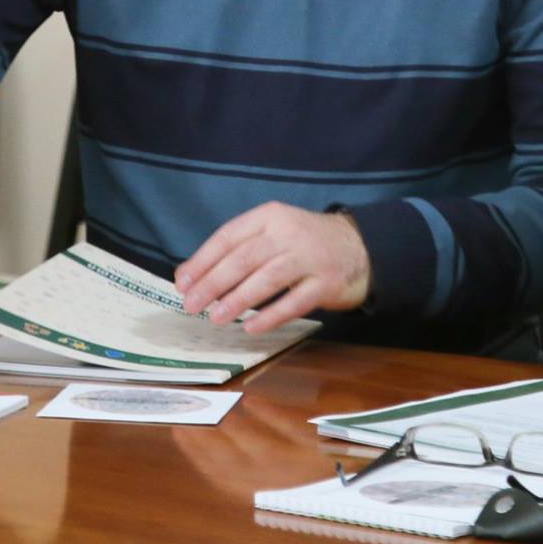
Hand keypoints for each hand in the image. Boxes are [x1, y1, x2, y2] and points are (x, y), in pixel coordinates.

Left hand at [173, 203, 370, 333]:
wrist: (360, 247)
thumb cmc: (304, 243)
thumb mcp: (273, 233)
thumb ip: (237, 250)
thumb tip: (191, 275)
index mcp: (270, 216)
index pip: (229, 236)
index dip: (203, 260)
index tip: (183, 283)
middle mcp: (289, 232)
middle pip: (245, 257)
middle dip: (214, 282)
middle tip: (192, 304)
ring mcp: (311, 257)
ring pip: (268, 278)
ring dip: (239, 299)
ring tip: (217, 317)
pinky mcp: (327, 282)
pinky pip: (295, 301)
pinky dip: (272, 315)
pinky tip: (252, 326)